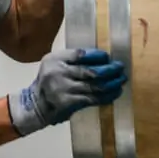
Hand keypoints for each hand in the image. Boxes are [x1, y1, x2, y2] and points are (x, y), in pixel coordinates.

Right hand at [7, 48, 126, 135]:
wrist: (37, 103)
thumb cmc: (49, 79)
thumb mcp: (54, 62)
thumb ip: (71, 58)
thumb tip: (101, 58)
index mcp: (55, 59)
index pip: (79, 54)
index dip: (96, 55)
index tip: (107, 57)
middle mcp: (58, 73)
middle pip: (89, 71)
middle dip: (109, 70)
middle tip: (120, 67)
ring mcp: (64, 89)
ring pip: (94, 86)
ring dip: (111, 83)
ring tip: (121, 79)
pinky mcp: (70, 103)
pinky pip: (93, 99)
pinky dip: (107, 96)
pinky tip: (115, 92)